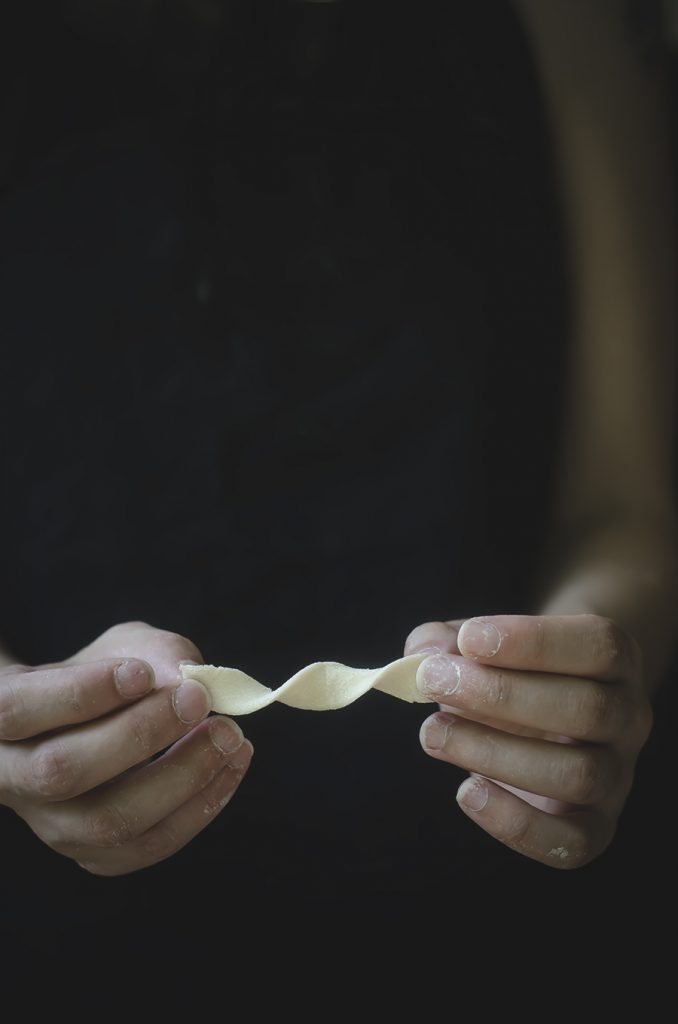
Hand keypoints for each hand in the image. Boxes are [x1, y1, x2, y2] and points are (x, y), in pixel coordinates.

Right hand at [0, 621, 252, 874]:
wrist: (87, 730)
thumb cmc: (102, 679)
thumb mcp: (119, 648)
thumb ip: (151, 651)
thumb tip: (186, 678)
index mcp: (2, 716)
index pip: (20, 709)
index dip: (82, 693)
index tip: (140, 673)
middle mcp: (13, 777)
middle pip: (61, 771)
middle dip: (139, 734)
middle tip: (198, 699)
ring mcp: (51, 826)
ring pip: (108, 821)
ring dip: (181, 776)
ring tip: (229, 736)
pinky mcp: (93, 853)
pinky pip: (148, 846)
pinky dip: (200, 807)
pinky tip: (230, 767)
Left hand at [404, 613, 651, 868]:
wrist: (546, 718)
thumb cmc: (512, 672)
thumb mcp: (483, 645)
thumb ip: (448, 641)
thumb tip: (423, 654)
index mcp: (615, 660)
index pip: (596, 646)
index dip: (533, 641)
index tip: (468, 638)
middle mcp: (628, 716)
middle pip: (587, 708)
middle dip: (501, 694)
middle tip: (433, 680)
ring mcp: (616, 775)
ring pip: (578, 774)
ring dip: (495, 753)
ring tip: (434, 732)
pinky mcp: (594, 827)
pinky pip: (571, 843)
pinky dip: (516, 824)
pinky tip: (467, 790)